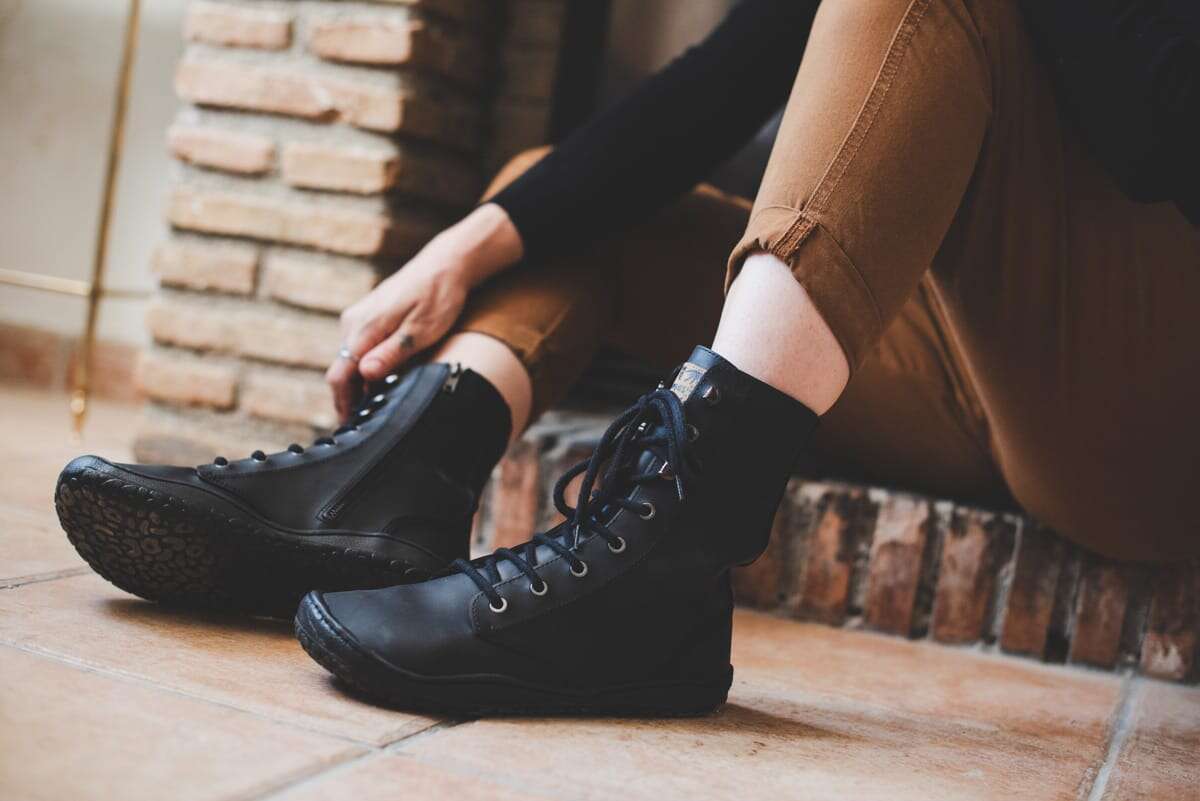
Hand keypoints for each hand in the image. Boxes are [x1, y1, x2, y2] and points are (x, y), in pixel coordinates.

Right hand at [325, 204, 522, 421]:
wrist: (444, 265)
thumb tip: (365, 375)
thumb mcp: (421, 332)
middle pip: (342, 370)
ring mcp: (358, 317)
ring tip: (376, 409)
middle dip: (351, 398)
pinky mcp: (368, 316)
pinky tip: (383, 381)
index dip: (343, 404)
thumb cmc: (438, 298)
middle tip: (367, 426)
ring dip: (360, 383)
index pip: (340, 375)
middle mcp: (353, 322)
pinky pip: (359, 348)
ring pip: (350, 360)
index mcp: (363, 328)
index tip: (353, 428)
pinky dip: (366, 367)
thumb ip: (391, 354)